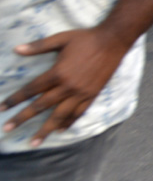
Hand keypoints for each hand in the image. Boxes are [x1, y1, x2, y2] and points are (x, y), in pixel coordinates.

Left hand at [1, 28, 129, 145]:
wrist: (113, 40)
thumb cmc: (86, 38)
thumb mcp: (61, 38)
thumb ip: (39, 46)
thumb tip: (16, 49)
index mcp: (58, 72)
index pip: (31, 89)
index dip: (15, 99)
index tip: (2, 108)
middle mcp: (67, 86)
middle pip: (41, 106)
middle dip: (22, 118)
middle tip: (7, 129)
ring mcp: (81, 92)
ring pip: (59, 115)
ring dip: (45, 130)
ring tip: (34, 143)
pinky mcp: (92, 94)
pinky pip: (78, 113)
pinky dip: (68, 123)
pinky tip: (60, 130)